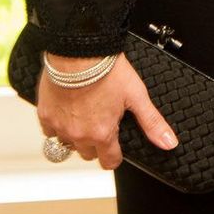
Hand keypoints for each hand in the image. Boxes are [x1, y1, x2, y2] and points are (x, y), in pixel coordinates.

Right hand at [37, 52, 177, 169]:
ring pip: (68, 143)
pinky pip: (50, 130)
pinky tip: (68, 109)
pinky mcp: (45, 116)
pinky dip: (59, 124)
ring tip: (86, 113)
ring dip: (77, 134)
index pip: (109, 162)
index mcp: (102, 134)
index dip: (116, 154)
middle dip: (97, 143)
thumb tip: (169, 142)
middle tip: (102, 122)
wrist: (80, 52)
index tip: (116, 145)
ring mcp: (60, 127)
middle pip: (89, 153)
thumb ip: (152, 122)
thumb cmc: (107, 70)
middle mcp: (79, 135)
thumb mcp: (137, 95)